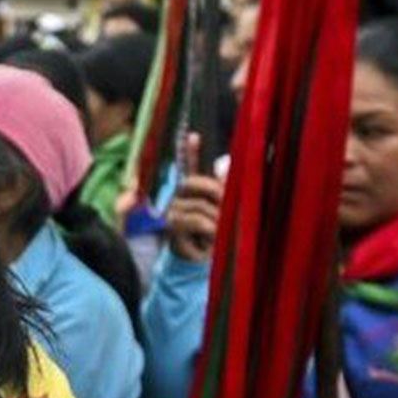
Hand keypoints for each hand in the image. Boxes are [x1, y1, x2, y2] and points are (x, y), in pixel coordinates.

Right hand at [167, 134, 224, 262]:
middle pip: (193, 182)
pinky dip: (209, 229)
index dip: (191, 151)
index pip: (190, 167)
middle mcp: (179, 197)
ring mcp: (172, 211)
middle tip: (226, 210)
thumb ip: (226, 188)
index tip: (195, 135)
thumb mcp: (227, 210)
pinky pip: (194, 219)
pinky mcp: (171, 226)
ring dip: (216, 219)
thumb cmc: (218, 235)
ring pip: (199, 204)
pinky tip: (210, 239)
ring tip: (219, 233)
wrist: (205, 261)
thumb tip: (226, 163)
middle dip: (215, 193)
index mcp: (194, 191)